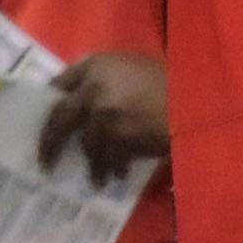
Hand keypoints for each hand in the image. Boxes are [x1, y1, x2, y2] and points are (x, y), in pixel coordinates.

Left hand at [37, 51, 169, 187]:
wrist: (196, 98)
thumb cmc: (171, 80)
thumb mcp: (136, 67)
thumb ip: (106, 80)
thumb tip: (84, 104)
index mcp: (96, 65)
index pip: (60, 84)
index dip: (52, 104)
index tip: (46, 121)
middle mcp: (94, 88)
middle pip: (60, 118)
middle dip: (50, 143)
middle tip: (46, 162)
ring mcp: (104, 114)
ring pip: (87, 145)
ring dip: (92, 163)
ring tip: (97, 177)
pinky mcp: (119, 137)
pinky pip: (108, 158)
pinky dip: (112, 169)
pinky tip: (118, 176)